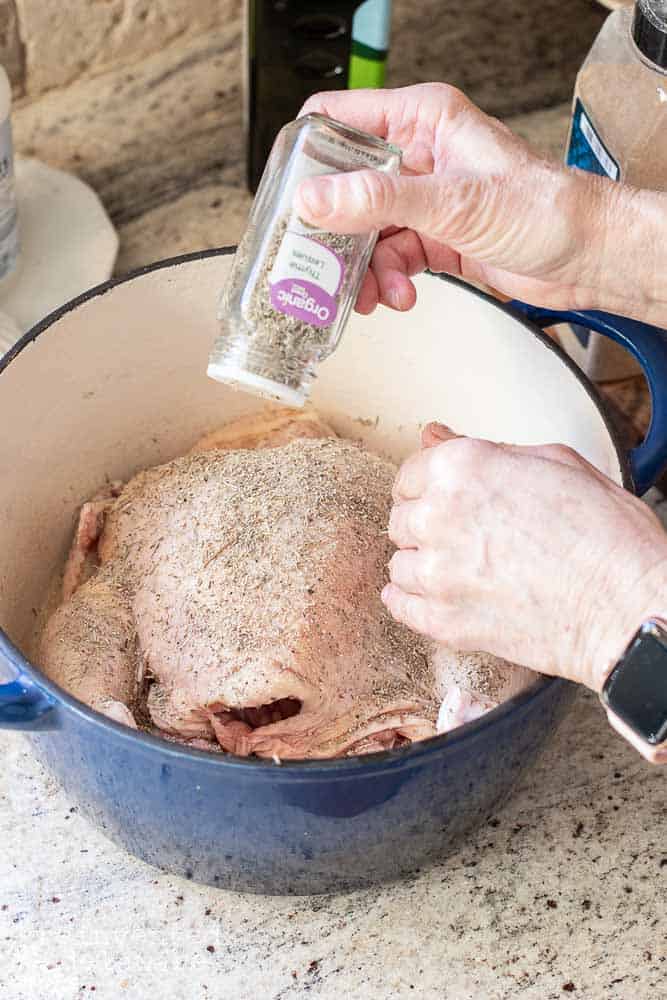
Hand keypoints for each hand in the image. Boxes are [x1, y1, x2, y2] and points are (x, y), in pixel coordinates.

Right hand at [296, 84, 666, 327]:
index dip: (308, 156)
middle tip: (321, 266)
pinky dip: (391, 281)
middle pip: (347, 189)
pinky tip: (402, 294)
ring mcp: (426, 199)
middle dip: (336, 233)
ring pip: (368, 233)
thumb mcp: (453, 202)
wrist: (586, 257)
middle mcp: (420, 156)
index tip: (289, 198)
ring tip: (376, 293)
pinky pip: (392, 258)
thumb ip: (379, 200)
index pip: (341, 120)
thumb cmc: (545, 208)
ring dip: (367, 268)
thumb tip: (318, 198)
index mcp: (422, 121)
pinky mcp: (435, 236)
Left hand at [382, 424, 666, 763]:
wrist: (628, 607)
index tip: (443, 500)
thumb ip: (485, 449)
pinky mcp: (443, 620)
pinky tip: (436, 598)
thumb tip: (435, 435)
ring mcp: (437, 572)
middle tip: (462, 537)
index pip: (409, 474)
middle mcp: (439, 515)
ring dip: (422, 566)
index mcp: (463, 468)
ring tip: (461, 570)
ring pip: (399, 565)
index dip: (429, 488)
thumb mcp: (555, 463)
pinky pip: (400, 607)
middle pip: (400, 520)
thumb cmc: (607, 536)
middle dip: (426, 526)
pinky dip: (411, 603)